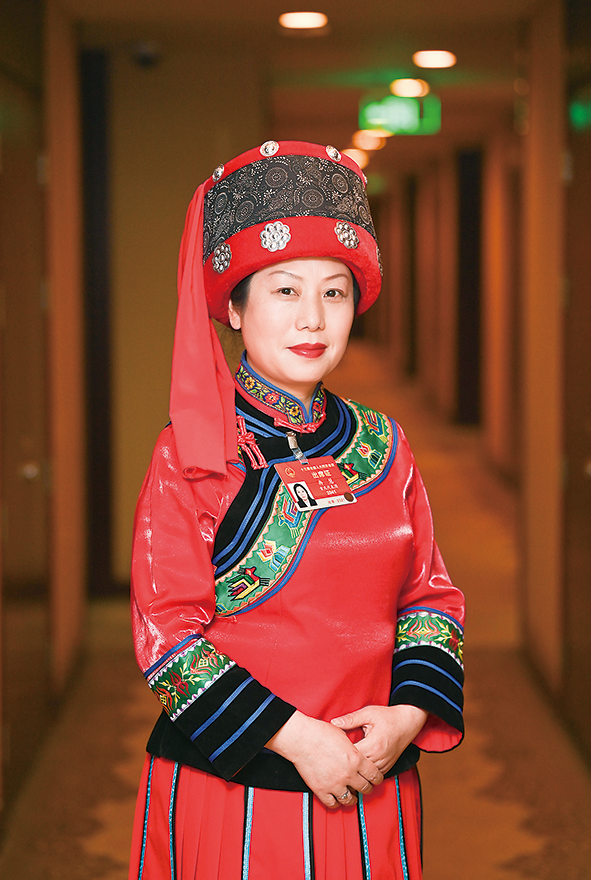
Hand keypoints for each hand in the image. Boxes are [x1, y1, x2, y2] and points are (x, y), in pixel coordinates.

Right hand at [266, 711, 383, 807]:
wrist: (302, 739)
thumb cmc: (320, 733)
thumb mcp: (343, 736)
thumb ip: (352, 748)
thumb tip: (355, 752)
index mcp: (356, 759)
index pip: (374, 775)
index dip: (377, 778)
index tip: (376, 779)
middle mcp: (348, 774)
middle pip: (365, 788)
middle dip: (367, 788)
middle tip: (365, 787)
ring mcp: (335, 784)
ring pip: (350, 800)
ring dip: (353, 798)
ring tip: (352, 796)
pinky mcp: (321, 790)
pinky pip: (333, 803)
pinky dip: (336, 802)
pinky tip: (336, 798)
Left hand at [330, 705, 427, 773]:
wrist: (408, 721)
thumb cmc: (388, 717)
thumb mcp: (368, 713)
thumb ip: (350, 719)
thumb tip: (334, 723)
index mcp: (373, 745)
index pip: (351, 756)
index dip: (340, 754)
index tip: (331, 751)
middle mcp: (379, 757)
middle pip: (357, 768)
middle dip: (345, 764)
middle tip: (332, 762)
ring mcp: (384, 764)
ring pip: (365, 775)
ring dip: (355, 771)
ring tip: (342, 767)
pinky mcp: (387, 767)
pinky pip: (373, 775)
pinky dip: (364, 773)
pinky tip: (356, 769)